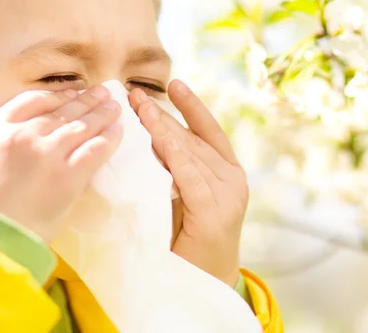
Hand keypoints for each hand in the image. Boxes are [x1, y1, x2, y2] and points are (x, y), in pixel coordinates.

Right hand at [0, 86, 122, 242]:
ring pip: (82, 125)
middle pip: (62, 110)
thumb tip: (13, 139)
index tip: (71, 94)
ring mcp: (48, 153)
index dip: (56, 96)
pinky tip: (118, 132)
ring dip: (101, 114)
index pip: (32, 101)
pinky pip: (95, 149)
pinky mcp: (68, 176)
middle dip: (85, 100)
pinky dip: (109, 138)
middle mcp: (24, 135)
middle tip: (102, 93)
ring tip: (115, 107)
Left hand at [129, 80, 247, 286]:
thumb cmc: (186, 239)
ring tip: (140, 107)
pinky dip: (173, 154)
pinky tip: (158, 136)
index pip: (208, 131)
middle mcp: (232, 178)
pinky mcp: (215, 212)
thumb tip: (146, 139)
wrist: (201, 283)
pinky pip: (190, 176)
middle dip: (163, 115)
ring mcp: (228, 194)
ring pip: (190, 152)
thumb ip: (174, 170)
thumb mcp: (182, 196)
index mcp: (227, 172)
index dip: (191, 106)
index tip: (173, 83)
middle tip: (135, 95)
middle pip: (193, 138)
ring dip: (163, 128)